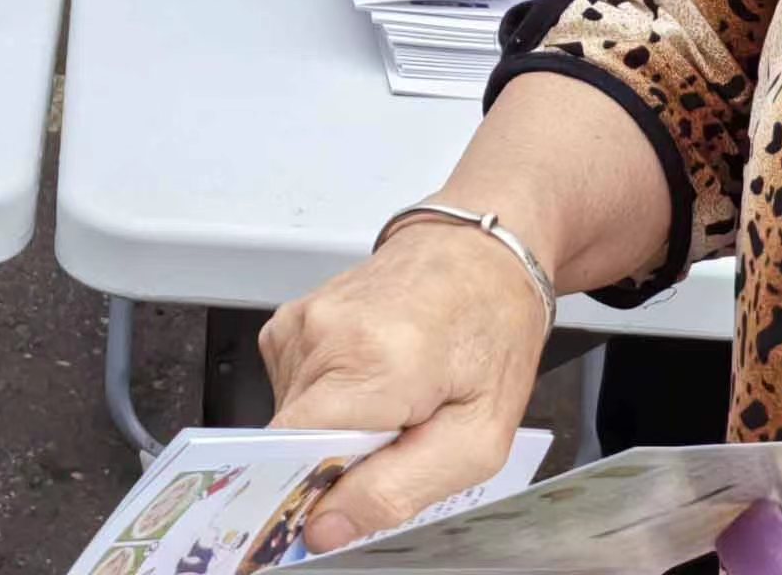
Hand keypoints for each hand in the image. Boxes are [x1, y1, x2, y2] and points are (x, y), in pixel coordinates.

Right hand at [263, 213, 553, 549]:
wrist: (482, 254)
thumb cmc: (492, 332)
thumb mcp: (476, 440)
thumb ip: (397, 492)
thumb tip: (326, 528)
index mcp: (373, 363)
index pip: (291, 451)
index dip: (307, 491)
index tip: (333, 511)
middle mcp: (325, 334)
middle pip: (290, 440)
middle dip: (334, 461)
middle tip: (394, 444)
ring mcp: (303, 320)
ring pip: (290, 416)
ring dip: (334, 429)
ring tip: (391, 403)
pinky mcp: (293, 317)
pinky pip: (290, 386)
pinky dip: (326, 399)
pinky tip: (370, 381)